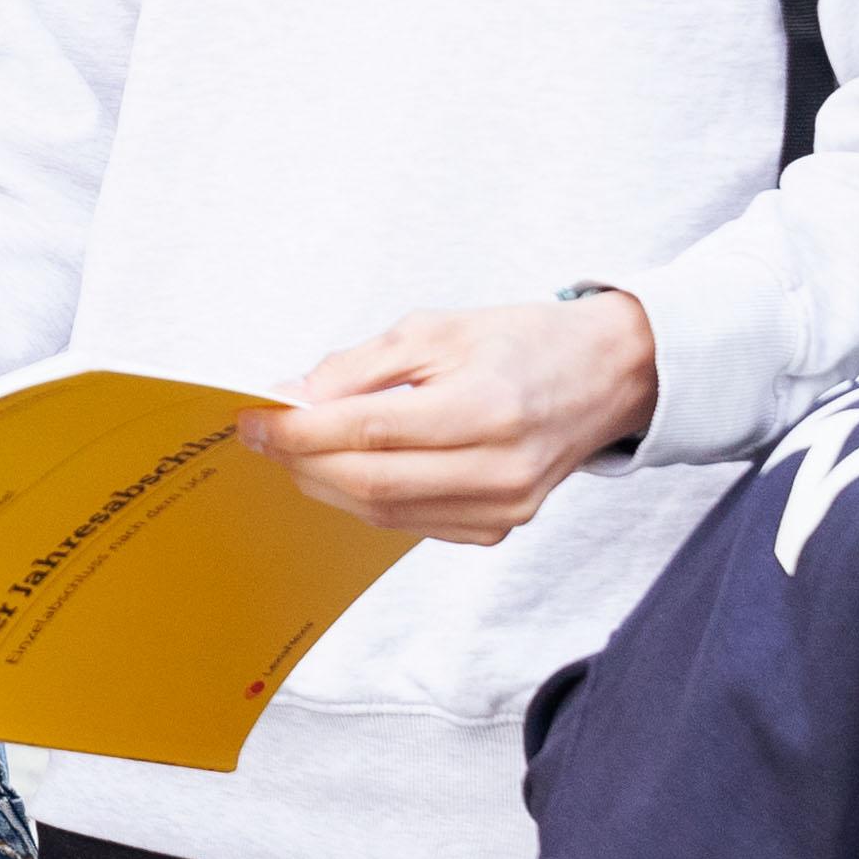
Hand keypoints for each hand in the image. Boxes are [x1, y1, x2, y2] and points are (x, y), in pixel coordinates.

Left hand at [246, 294, 659, 545]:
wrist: (604, 376)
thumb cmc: (522, 343)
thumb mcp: (437, 329)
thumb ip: (358, 367)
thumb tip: (291, 398)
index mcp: (484, 407)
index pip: (367, 431)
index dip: (298, 430)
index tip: (254, 418)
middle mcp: (497, 468)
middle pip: (368, 482)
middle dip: (301, 460)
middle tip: (264, 436)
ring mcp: (502, 508)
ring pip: (383, 511)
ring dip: (325, 483)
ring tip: (297, 451)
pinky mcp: (498, 528)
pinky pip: (411, 524)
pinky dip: (367, 500)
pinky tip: (346, 470)